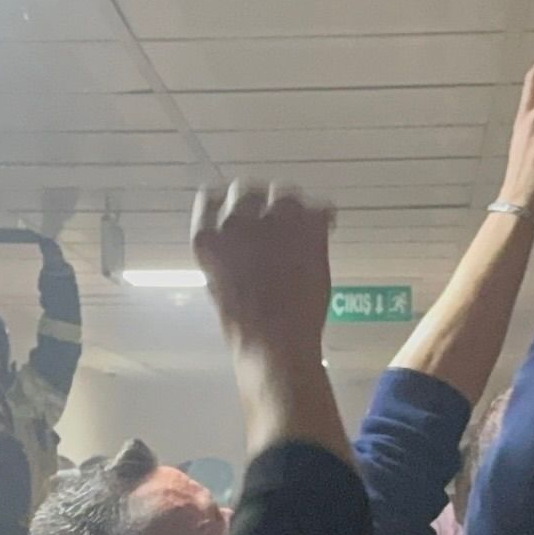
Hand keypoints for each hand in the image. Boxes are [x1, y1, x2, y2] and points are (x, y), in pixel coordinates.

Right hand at [191, 181, 336, 356]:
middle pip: (248, 189)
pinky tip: (326, 228)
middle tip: (276, 222)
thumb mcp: (220, 285)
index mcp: (206, 240)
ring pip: (285, 193)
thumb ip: (228, 255)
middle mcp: (235, 222)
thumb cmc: (244, 328)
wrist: (275, 345)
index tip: (240, 209)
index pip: (211, 199)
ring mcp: (272, 222)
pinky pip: (318, 207)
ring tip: (301, 227)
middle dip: (262, 203)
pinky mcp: (307, 227)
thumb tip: (244, 243)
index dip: (228, 203)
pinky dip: (323, 216)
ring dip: (292, 209)